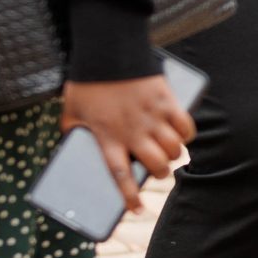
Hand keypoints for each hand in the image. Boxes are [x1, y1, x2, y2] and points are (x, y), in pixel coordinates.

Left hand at [61, 74, 195, 215]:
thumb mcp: (70, 113)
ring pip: (174, 149)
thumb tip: (71, 149)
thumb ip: (72, 133)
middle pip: (156, 165)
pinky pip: (185, 124)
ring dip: (174, 155)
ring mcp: (152, 116)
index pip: (121, 176)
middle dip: (161, 173)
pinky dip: (187, 133)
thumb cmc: (86, 82)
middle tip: (159, 170)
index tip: (137, 209)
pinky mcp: (166, 99)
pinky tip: (183, 135)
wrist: (107, 48)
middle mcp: (132, 131)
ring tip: (170, 153)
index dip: (130, 196)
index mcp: (108, 137)